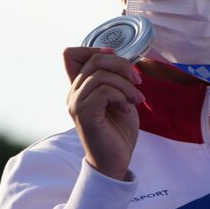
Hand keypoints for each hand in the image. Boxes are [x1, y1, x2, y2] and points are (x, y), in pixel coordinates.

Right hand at [64, 47, 143, 180]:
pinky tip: (126, 109)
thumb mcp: (121, 97)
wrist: (116, 159)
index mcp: (80, 87)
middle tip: (138, 82)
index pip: (71, 54)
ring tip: (136, 100)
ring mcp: (76, 103)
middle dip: (123, 66)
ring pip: (101, 75)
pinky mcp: (83, 114)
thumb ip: (115, 78)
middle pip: (94, 60)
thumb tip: (116, 54)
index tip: (119, 60)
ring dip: (126, 85)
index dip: (95, 49)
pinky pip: (103, 91)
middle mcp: (73, 93)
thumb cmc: (119, 129)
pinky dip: (121, 96)